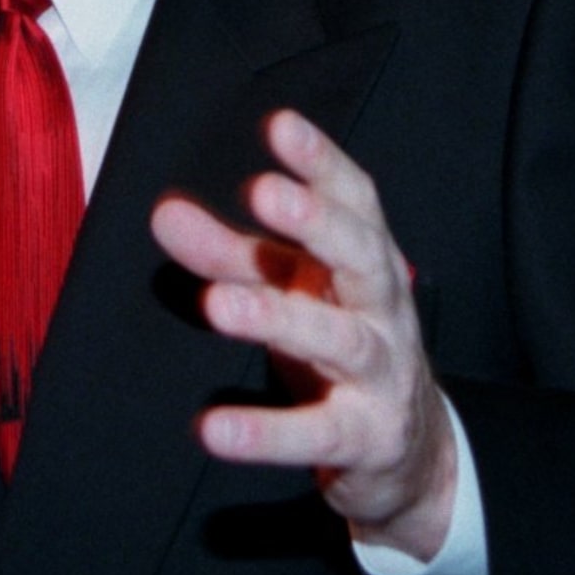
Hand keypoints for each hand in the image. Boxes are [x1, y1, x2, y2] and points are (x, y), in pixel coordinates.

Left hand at [148, 110, 458, 560]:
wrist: (409, 450)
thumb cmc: (339, 347)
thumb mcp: (290, 293)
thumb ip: (229, 253)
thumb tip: (165, 213)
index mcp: (366, 262)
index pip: (356, 202)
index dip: (322, 162)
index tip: (280, 124)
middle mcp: (384, 309)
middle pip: (363, 256)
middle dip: (318, 222)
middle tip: (264, 192)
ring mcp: (381, 373)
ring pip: (340, 340)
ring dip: (281, 318)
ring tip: (220, 304)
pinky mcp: (367, 436)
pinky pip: (318, 432)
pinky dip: (267, 432)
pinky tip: (216, 428)